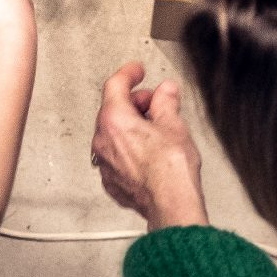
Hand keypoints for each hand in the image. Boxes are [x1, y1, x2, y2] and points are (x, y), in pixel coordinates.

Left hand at [92, 63, 207, 229]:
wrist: (171, 206)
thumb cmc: (171, 171)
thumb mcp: (174, 125)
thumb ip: (166, 102)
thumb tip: (166, 91)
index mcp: (114, 120)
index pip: (115, 85)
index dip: (128, 73)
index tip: (136, 70)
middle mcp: (103, 141)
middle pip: (113, 110)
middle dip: (135, 103)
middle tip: (156, 103)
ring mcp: (105, 164)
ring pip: (114, 135)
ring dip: (132, 128)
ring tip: (157, 130)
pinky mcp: (112, 182)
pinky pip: (118, 157)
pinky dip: (131, 150)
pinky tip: (150, 154)